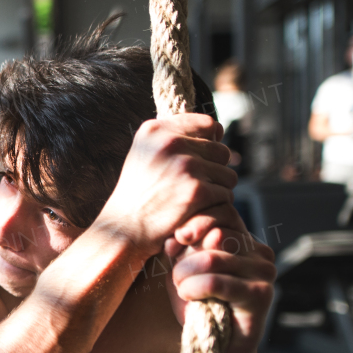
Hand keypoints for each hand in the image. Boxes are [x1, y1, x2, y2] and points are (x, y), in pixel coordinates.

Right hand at [97, 114, 236, 257]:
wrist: (124, 228)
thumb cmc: (138, 193)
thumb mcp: (144, 154)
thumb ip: (173, 137)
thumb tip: (218, 131)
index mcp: (156, 130)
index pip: (208, 124)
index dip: (212, 141)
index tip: (203, 158)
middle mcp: (171, 143)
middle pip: (222, 151)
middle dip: (215, 169)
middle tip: (195, 186)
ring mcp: (185, 166)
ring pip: (227, 174)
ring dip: (217, 189)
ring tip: (193, 199)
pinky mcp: (196, 191)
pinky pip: (225, 194)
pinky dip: (215, 206)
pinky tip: (197, 211)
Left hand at [164, 203, 275, 352]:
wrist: (216, 346)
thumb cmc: (198, 305)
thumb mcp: (184, 270)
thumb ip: (182, 249)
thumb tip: (177, 236)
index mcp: (244, 240)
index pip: (224, 213)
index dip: (197, 221)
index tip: (176, 239)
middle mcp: (259, 251)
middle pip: (217, 233)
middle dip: (188, 254)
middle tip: (177, 276)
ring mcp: (264, 272)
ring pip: (213, 257)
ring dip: (185, 274)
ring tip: (181, 288)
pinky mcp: (260, 295)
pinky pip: (217, 282)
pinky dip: (194, 288)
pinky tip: (188, 296)